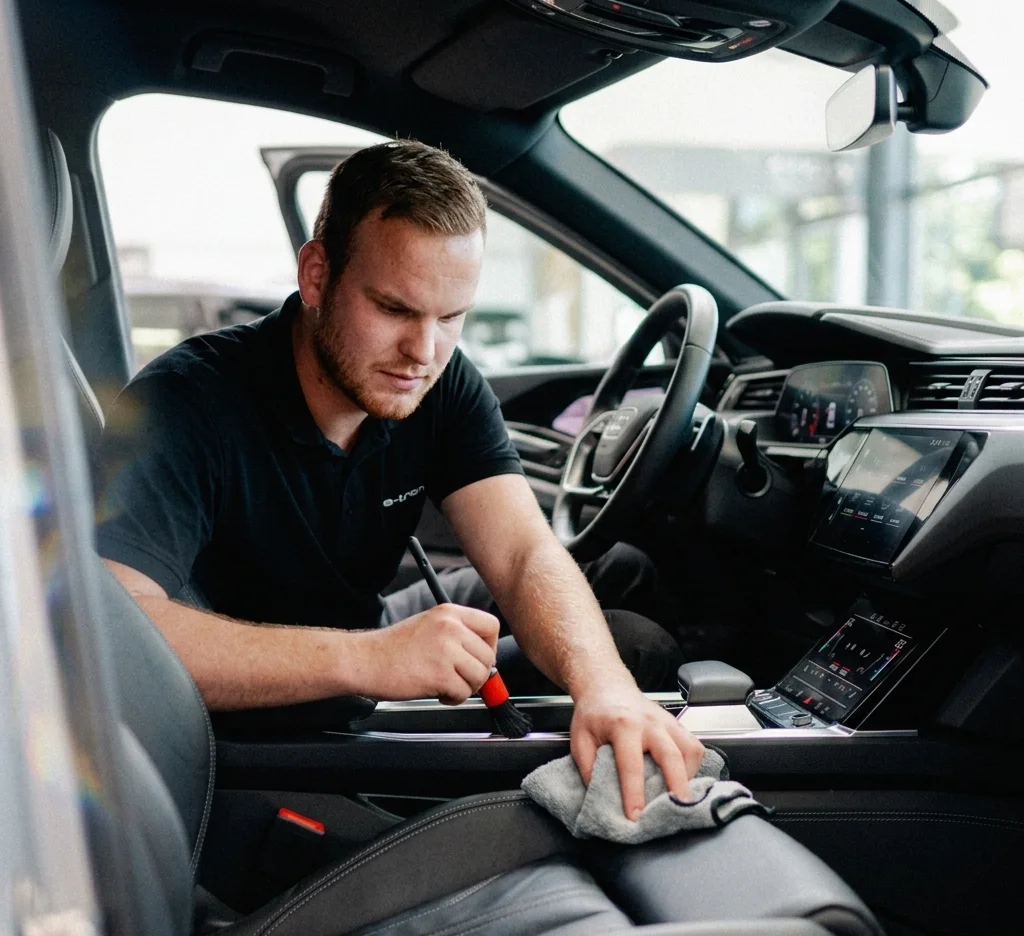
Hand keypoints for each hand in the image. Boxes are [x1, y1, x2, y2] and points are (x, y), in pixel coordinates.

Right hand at [366, 604, 498, 703]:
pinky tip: (437, 692)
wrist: (364, 660)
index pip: (491, 626)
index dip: (488, 647)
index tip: (478, 658)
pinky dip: (453, 698)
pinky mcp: (440, 674)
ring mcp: (446, 649)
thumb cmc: (392, 649)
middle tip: (458, 678)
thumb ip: (457, 635)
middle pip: (488, 656)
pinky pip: (464, 693)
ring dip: (466, 687)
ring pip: (480, 676)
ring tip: (445, 685)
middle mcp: (451, 627)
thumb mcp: (429, 627)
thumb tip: (485, 658)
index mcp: (449, 613)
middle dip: (477, 673)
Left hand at [569, 677, 704, 819]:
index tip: (635, 816)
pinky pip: (693, 746)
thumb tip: (601, 798)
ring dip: (688, 777)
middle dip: (677, 786)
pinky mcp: (677, 724)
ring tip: (681, 799)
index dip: (634, 793)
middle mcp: (649, 722)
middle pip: (671, 755)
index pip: (631, 764)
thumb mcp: (579, 739)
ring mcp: (667, 722)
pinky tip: (682, 779)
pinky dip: (693, 766)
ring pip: (689, 750)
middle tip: (679, 812)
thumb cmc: (594, 714)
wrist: (607, 686)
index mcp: (623, 725)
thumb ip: (588, 768)